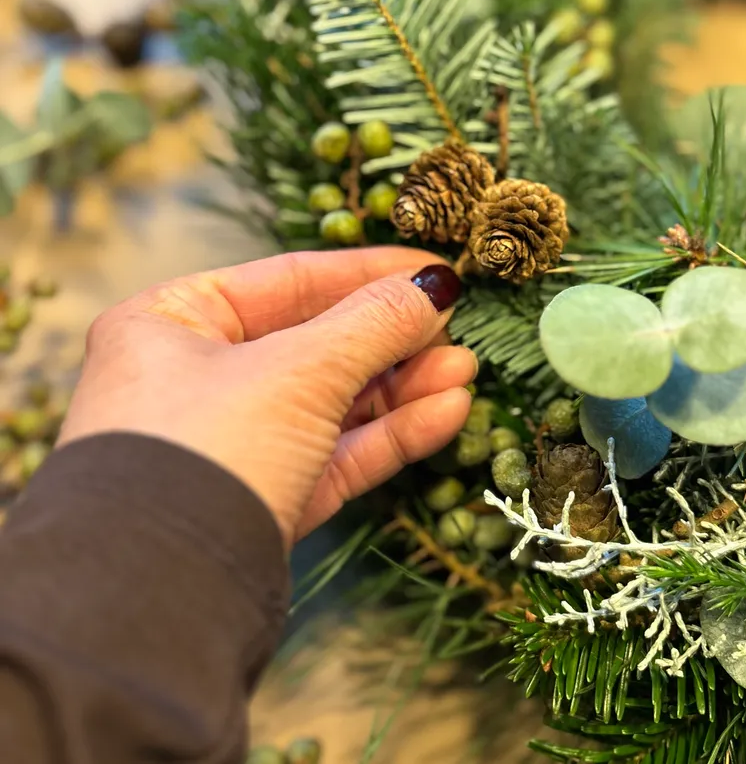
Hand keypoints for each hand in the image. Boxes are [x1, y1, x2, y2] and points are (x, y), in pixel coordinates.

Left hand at [58, 247, 474, 548]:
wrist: (159, 598)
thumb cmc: (208, 447)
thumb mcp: (297, 370)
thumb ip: (372, 323)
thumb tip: (432, 286)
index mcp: (174, 321)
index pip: (289, 278)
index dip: (368, 272)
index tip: (435, 270)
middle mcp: (195, 377)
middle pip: (317, 341)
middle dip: (393, 337)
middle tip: (457, 327)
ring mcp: (232, 442)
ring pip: (333, 401)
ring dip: (401, 388)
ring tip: (464, 371)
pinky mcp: (264, 499)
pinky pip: (335, 452)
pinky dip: (389, 434)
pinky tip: (447, 413)